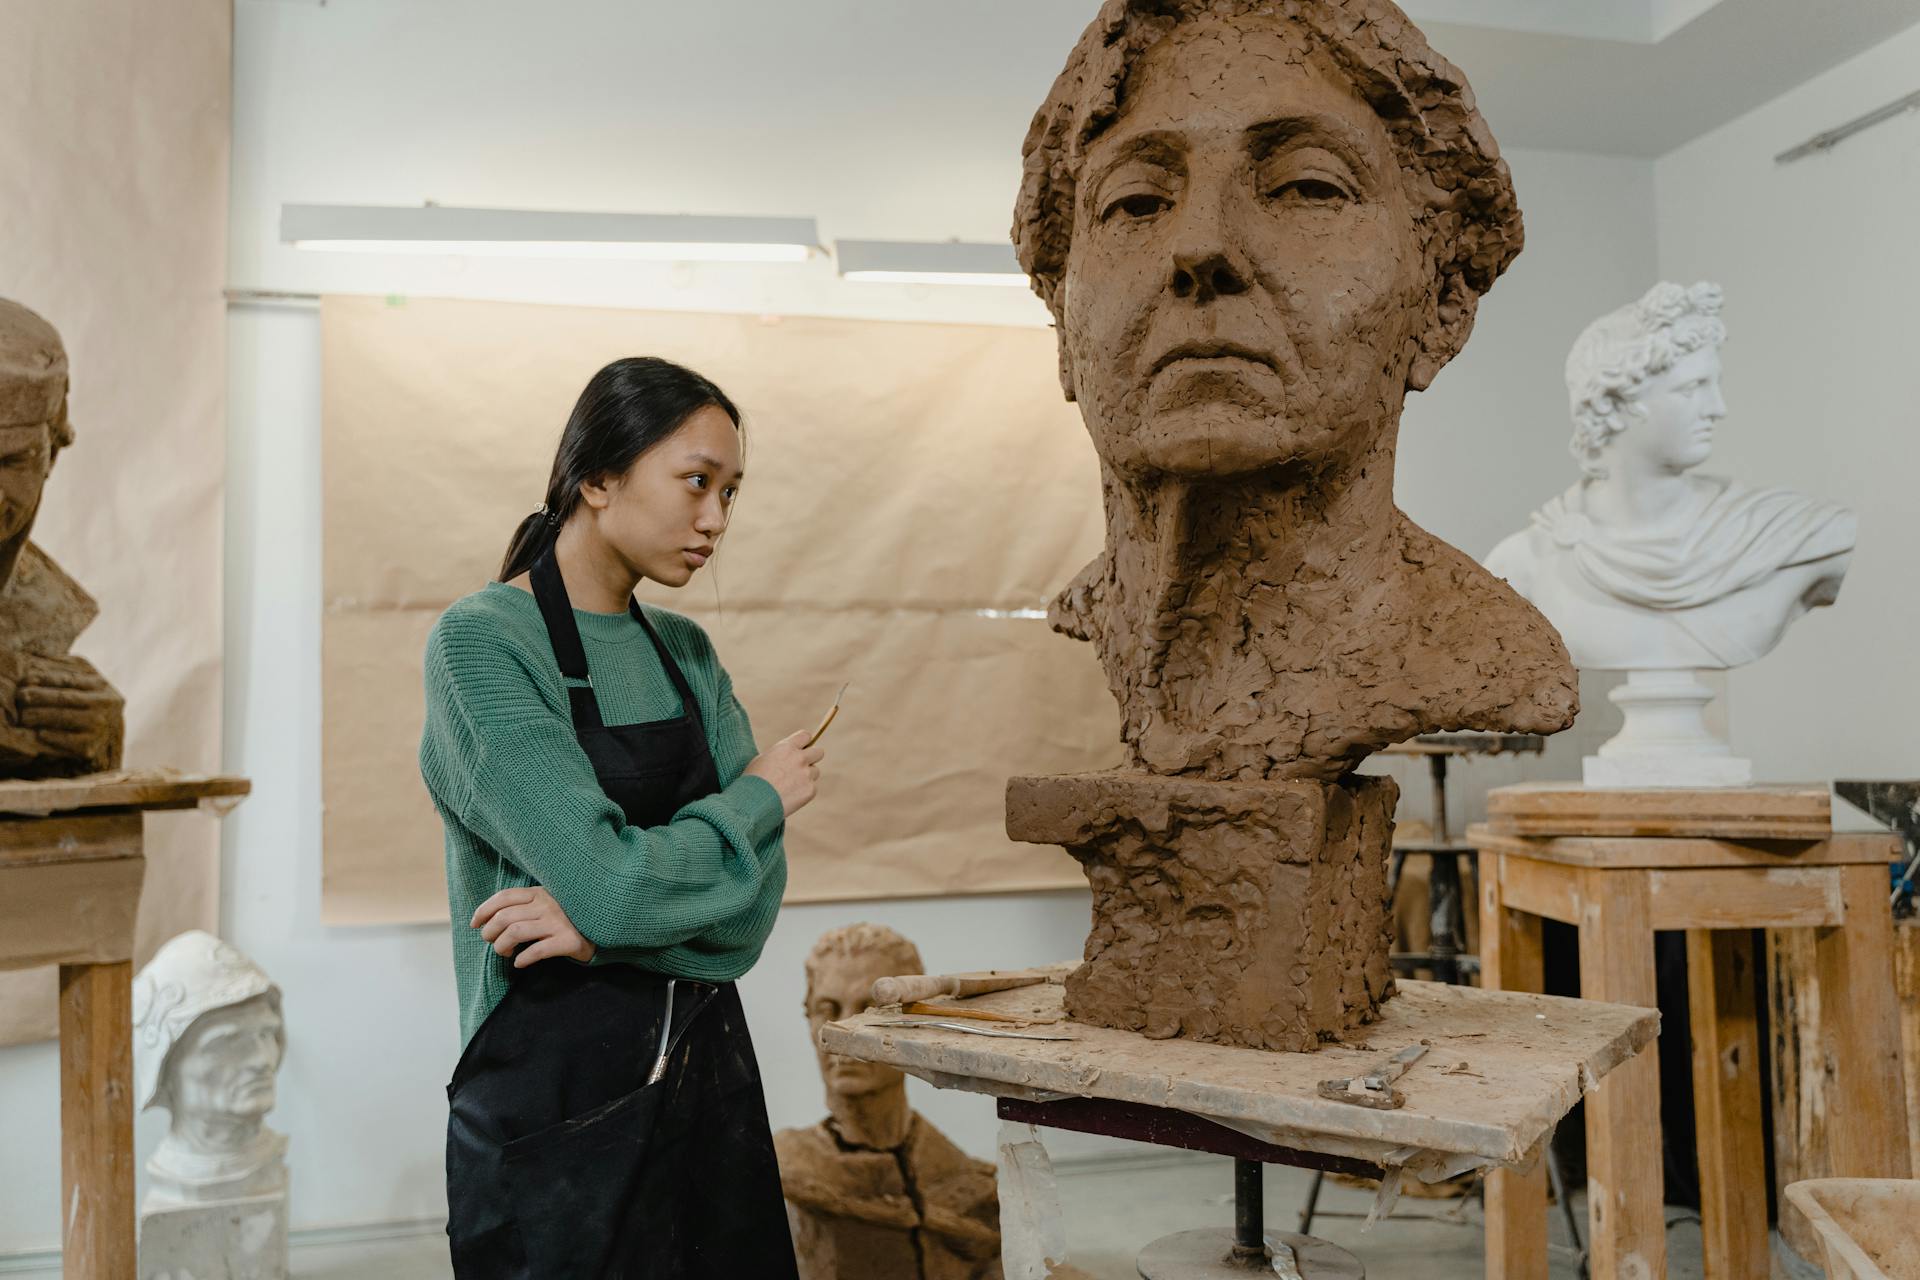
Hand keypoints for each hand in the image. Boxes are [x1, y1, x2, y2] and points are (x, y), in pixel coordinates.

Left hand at [15, 653, 122, 769]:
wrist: (105, 734)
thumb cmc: (86, 701)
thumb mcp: (82, 679)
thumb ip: (63, 667)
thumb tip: (35, 656)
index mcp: (100, 685)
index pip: (70, 679)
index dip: (46, 678)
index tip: (26, 679)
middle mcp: (105, 704)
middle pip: (66, 698)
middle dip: (39, 697)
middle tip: (20, 697)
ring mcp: (100, 726)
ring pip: (65, 718)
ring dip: (39, 716)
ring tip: (21, 716)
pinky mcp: (90, 746)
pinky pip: (68, 741)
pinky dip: (52, 737)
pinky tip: (39, 733)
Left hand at [470, 886, 596, 966]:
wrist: (605, 928)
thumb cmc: (570, 917)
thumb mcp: (548, 903)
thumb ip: (526, 905)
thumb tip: (490, 919)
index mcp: (540, 892)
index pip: (504, 897)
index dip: (484, 910)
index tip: (475, 924)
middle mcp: (548, 904)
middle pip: (505, 917)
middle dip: (490, 933)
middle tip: (492, 942)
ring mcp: (559, 922)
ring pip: (516, 932)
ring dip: (502, 946)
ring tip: (505, 952)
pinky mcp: (569, 940)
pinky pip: (537, 951)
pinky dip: (523, 958)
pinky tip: (520, 963)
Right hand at [743, 729, 825, 816]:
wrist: (753, 802)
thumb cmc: (753, 781)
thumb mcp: (763, 759)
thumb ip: (781, 754)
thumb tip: (791, 754)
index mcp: (787, 747)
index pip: (805, 736)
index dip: (804, 743)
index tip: (802, 748)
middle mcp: (800, 758)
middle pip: (818, 752)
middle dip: (812, 758)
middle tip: (802, 766)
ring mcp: (806, 774)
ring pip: (815, 772)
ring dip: (806, 776)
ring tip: (789, 786)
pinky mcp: (810, 790)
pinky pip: (812, 788)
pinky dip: (803, 791)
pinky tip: (789, 796)